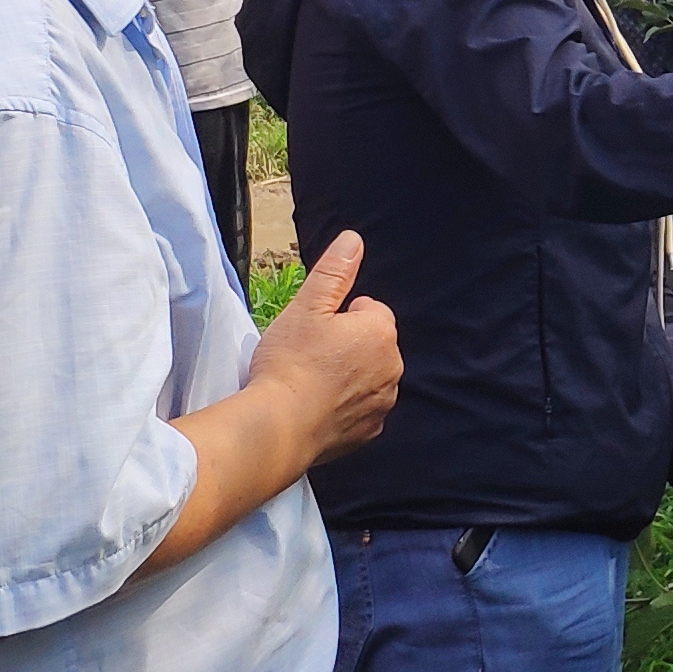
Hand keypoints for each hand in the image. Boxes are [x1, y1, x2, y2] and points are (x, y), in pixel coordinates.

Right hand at [247, 233, 401, 462]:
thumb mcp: (308, 306)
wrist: (280, 426)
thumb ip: (334, 271)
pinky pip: (361, 409)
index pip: (368, 309)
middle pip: (371, 344)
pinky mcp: (370, 432)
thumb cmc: (290, 361)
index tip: (314, 331)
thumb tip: (354, 240)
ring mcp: (384, 403)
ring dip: (347, 376)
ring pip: (367, 377)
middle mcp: (393, 368)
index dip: (339, 316)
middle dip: (346, 345)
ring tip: (310, 382)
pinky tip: (316, 407)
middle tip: (309, 355)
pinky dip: (344, 407)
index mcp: (381, 332)